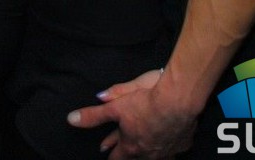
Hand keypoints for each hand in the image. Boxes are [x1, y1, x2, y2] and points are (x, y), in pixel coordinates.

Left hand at [68, 69, 194, 158]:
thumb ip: (94, 115)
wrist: (178, 100)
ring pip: (158, 158)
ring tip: (147, 154)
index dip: (111, 156)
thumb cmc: (145, 103)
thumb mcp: (115, 107)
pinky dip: (170, 147)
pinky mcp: (183, 143)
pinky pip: (175, 150)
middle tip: (123, 155)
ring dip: (150, 155)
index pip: (118, 157)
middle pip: (137, 159)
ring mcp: (168, 150)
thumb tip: (71, 119)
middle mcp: (149, 153)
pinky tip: (170, 145)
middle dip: (129, 156)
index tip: (105, 153)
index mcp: (131, 146)